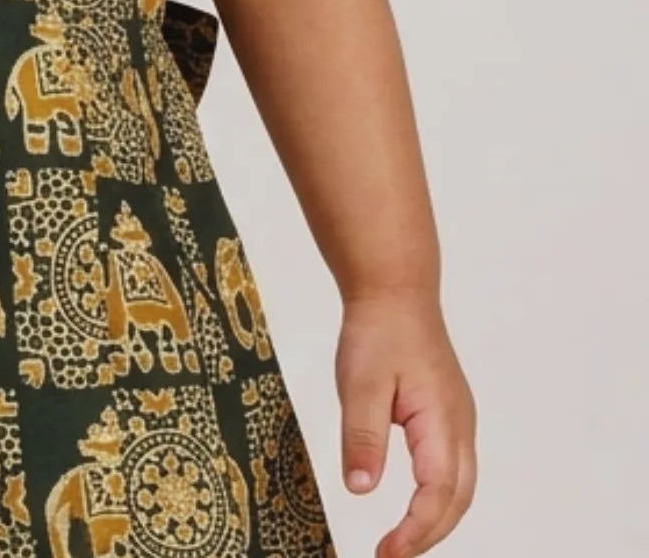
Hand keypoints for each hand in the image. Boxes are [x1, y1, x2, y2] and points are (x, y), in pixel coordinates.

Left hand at [335, 285, 476, 556]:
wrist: (395, 289)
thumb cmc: (379, 330)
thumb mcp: (360, 383)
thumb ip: (362, 437)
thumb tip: (361, 490)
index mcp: (442, 421)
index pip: (438, 494)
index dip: (415, 531)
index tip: (387, 553)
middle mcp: (460, 425)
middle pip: (457, 499)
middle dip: (429, 534)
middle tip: (391, 555)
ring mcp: (458, 419)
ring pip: (460, 486)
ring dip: (436, 519)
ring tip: (402, 541)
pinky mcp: (448, 413)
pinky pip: (453, 467)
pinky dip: (439, 496)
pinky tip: (416, 505)